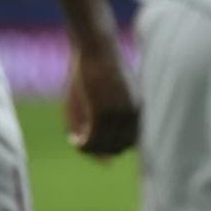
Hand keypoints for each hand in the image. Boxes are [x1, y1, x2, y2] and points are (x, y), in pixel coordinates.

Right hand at [65, 41, 139, 156]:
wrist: (94, 46)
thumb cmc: (94, 73)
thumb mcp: (96, 103)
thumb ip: (101, 133)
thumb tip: (107, 163)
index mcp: (139, 110)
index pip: (131, 143)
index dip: (110, 147)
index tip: (94, 140)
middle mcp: (134, 114)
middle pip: (119, 149)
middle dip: (99, 150)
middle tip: (82, 140)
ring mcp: (120, 113)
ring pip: (105, 148)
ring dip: (88, 149)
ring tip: (76, 137)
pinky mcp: (104, 111)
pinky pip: (92, 141)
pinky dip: (81, 145)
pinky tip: (72, 137)